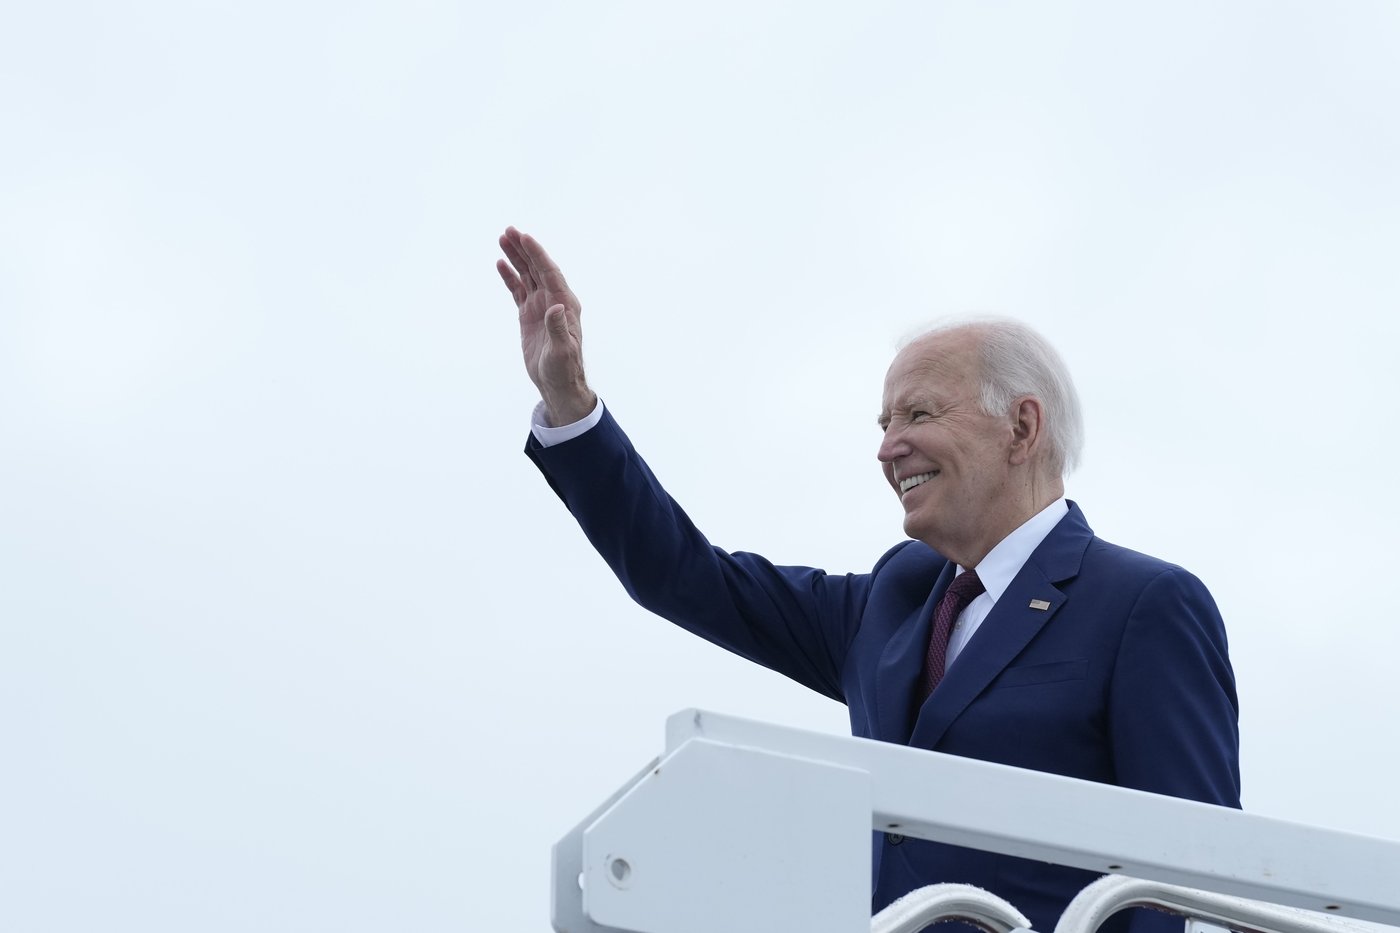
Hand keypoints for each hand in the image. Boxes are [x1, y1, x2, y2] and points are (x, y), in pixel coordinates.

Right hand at [497, 227, 596, 425]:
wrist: (557, 382)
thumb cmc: (563, 368)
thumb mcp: (561, 351)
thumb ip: (558, 328)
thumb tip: (556, 307)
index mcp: (565, 304)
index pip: (550, 273)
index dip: (538, 255)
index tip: (525, 238)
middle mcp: (554, 300)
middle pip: (537, 268)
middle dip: (524, 249)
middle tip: (509, 231)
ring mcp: (540, 306)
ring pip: (527, 276)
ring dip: (516, 258)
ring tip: (502, 239)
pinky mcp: (529, 315)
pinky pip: (518, 290)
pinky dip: (510, 277)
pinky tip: (500, 264)